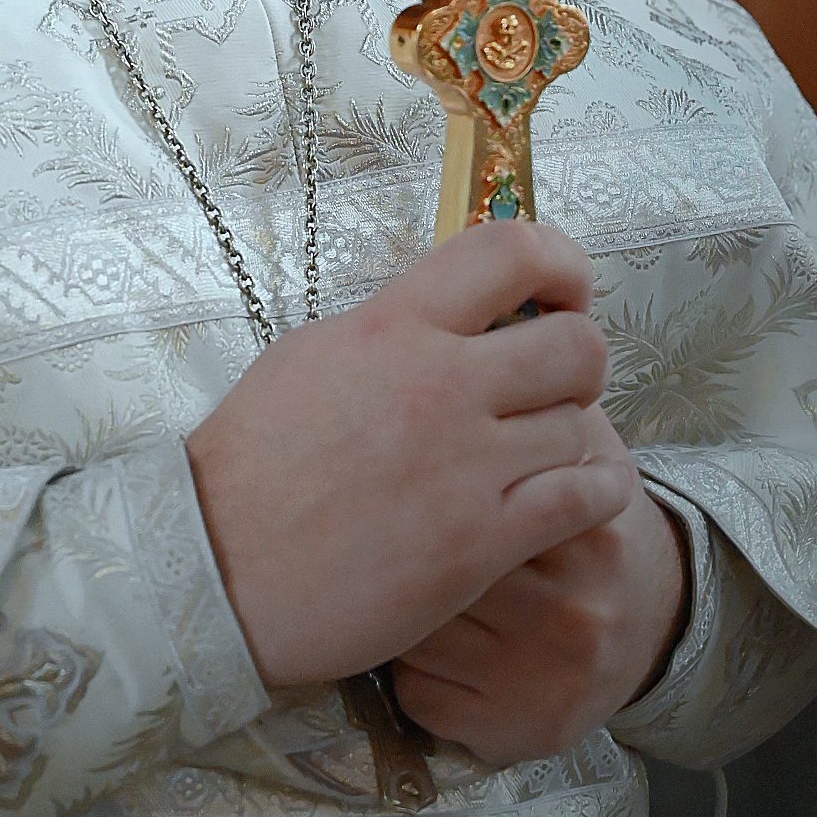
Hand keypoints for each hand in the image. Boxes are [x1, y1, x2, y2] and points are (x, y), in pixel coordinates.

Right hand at [185, 224, 635, 688]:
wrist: (220, 564)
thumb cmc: (250, 465)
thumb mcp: (312, 355)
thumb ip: (389, 330)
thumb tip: (443, 317)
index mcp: (393, 324)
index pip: (510, 251)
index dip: (561, 264)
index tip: (560, 293)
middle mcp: (441, 381)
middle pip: (578, 344)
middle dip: (579, 362)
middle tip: (554, 386)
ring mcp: (468, 463)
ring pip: (585, 424)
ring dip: (573, 437)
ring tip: (543, 453)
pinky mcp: (483, 540)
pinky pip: (586, 497)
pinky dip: (596, 491)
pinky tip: (577, 496)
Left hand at [392, 423, 689, 764]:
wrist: (650, 617)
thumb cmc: (587, 513)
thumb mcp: (581, 441)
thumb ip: (534, 391)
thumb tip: (476, 323)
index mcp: (583, 527)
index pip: (473, 498)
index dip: (422, 483)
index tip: (404, 475)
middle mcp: (572, 608)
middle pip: (437, 566)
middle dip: (402, 544)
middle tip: (386, 526)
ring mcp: (545, 678)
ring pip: (417, 632)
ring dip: (399, 606)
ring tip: (410, 581)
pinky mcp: (517, 733)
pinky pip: (419, 694)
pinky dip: (411, 668)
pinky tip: (430, 641)